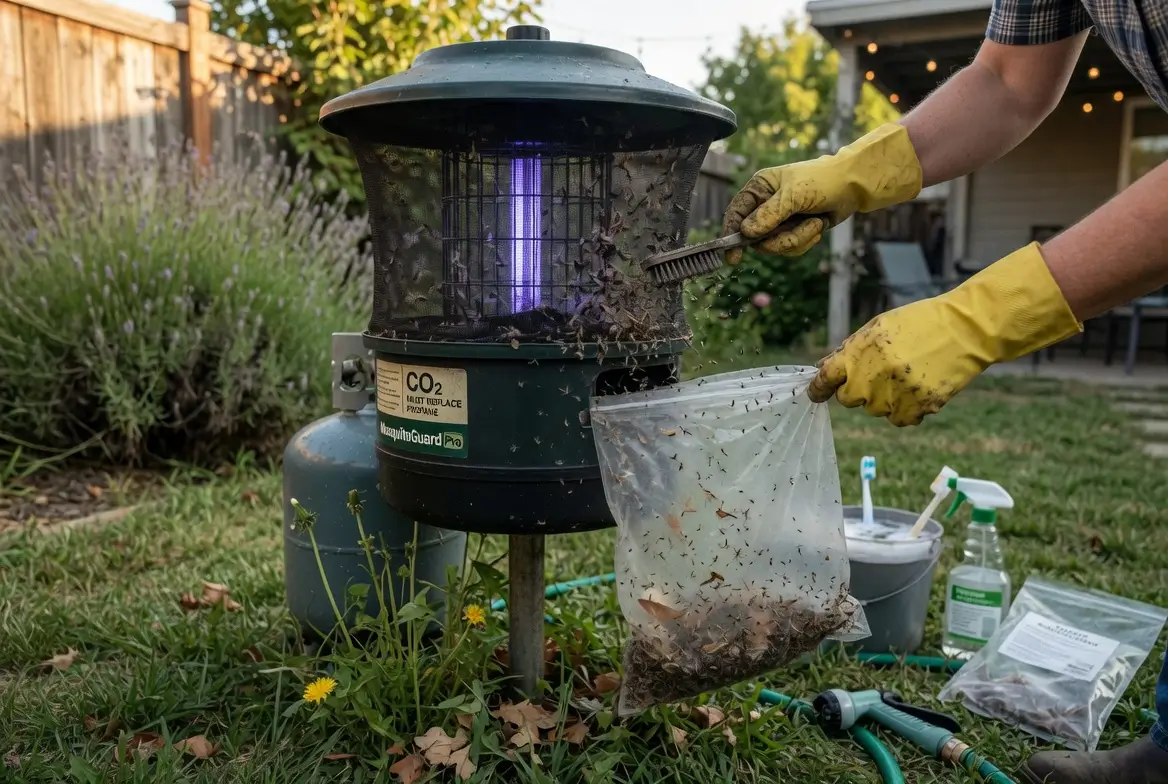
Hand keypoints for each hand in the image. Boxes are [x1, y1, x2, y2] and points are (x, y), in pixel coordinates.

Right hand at [721, 123, 922, 264]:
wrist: (853, 186)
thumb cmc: (822, 181)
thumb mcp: (794, 195)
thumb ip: (769, 214)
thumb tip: (746, 232)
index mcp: (760, 188)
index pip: (736, 213)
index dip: (731, 234)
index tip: (733, 257)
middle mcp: (765, 205)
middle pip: (756, 238)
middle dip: (779, 239)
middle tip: (796, 229)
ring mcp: (779, 220)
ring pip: (774, 246)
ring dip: (797, 239)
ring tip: (814, 223)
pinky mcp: (793, 231)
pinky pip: (789, 249)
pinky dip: (805, 241)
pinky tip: (817, 227)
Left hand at [807, 243, 1081, 425]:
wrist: (966, 328)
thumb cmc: (921, 323)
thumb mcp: (879, 326)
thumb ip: (852, 350)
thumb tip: (825, 370)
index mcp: (860, 350)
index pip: (826, 378)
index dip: (818, 389)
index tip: (815, 394)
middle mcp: (873, 374)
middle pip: (849, 400)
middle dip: (858, 391)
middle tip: (879, 376)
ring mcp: (896, 392)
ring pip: (875, 410)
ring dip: (885, 399)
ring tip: (907, 376)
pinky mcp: (919, 405)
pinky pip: (900, 420)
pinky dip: (906, 411)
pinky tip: (918, 391)